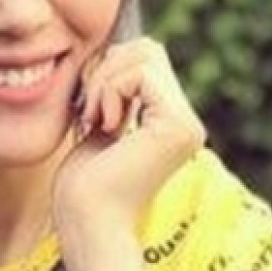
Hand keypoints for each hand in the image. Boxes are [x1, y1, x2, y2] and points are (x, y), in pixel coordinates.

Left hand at [52, 37, 206, 232]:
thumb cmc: (83, 185)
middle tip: (90, 111)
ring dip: (105, 81)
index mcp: (171, 123)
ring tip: (96, 120)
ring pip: (145, 54)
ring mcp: (187, 125)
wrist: (86, 221)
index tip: (89, 110)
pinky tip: (104, 125)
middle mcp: (187, 123)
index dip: (109, 70)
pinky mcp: (178, 126)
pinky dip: (110, 90)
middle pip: (148, 49)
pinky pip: (141, 73)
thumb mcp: (100, 126)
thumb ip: (116, 95)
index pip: (146, 58)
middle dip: (107, 68)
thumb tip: (116, 53)